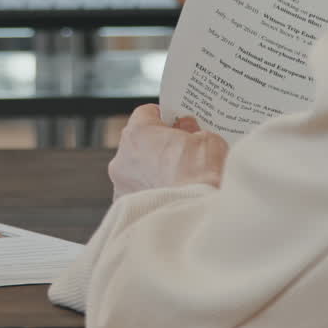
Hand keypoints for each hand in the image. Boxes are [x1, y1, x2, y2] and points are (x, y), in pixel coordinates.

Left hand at [108, 105, 227, 199]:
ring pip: (135, 169)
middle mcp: (122, 156)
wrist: (195, 215)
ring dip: (151, 170)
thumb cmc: (200, 176)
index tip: (177, 122)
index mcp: (138, 132)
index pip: (146, 113)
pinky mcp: (123, 206)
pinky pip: (136, 192)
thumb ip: (193, 130)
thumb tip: (187, 129)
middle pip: (139, 142)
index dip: (164, 116)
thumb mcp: (207, 140)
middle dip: (158, 145)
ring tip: (177, 179)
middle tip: (181, 151)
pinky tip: (170, 196)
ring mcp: (121, 182)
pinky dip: (149, 192)